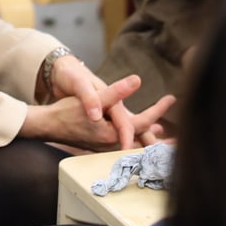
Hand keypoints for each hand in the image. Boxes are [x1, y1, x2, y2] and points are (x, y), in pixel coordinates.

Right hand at [22, 76, 173, 150]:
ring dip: (148, 135)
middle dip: (159, 132)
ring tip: (162, 132)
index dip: (158, 110)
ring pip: (133, 139)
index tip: (171, 98)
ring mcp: (105, 145)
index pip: (143, 123)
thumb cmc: (68, 111)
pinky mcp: (100, 143)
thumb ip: (116, 91)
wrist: (47, 124)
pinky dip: (135, 135)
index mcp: (113, 133)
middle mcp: (111, 143)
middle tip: (177, 129)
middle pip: (141, 136)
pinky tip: (140, 131)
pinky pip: (124, 140)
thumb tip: (137, 80)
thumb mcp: (93, 97)